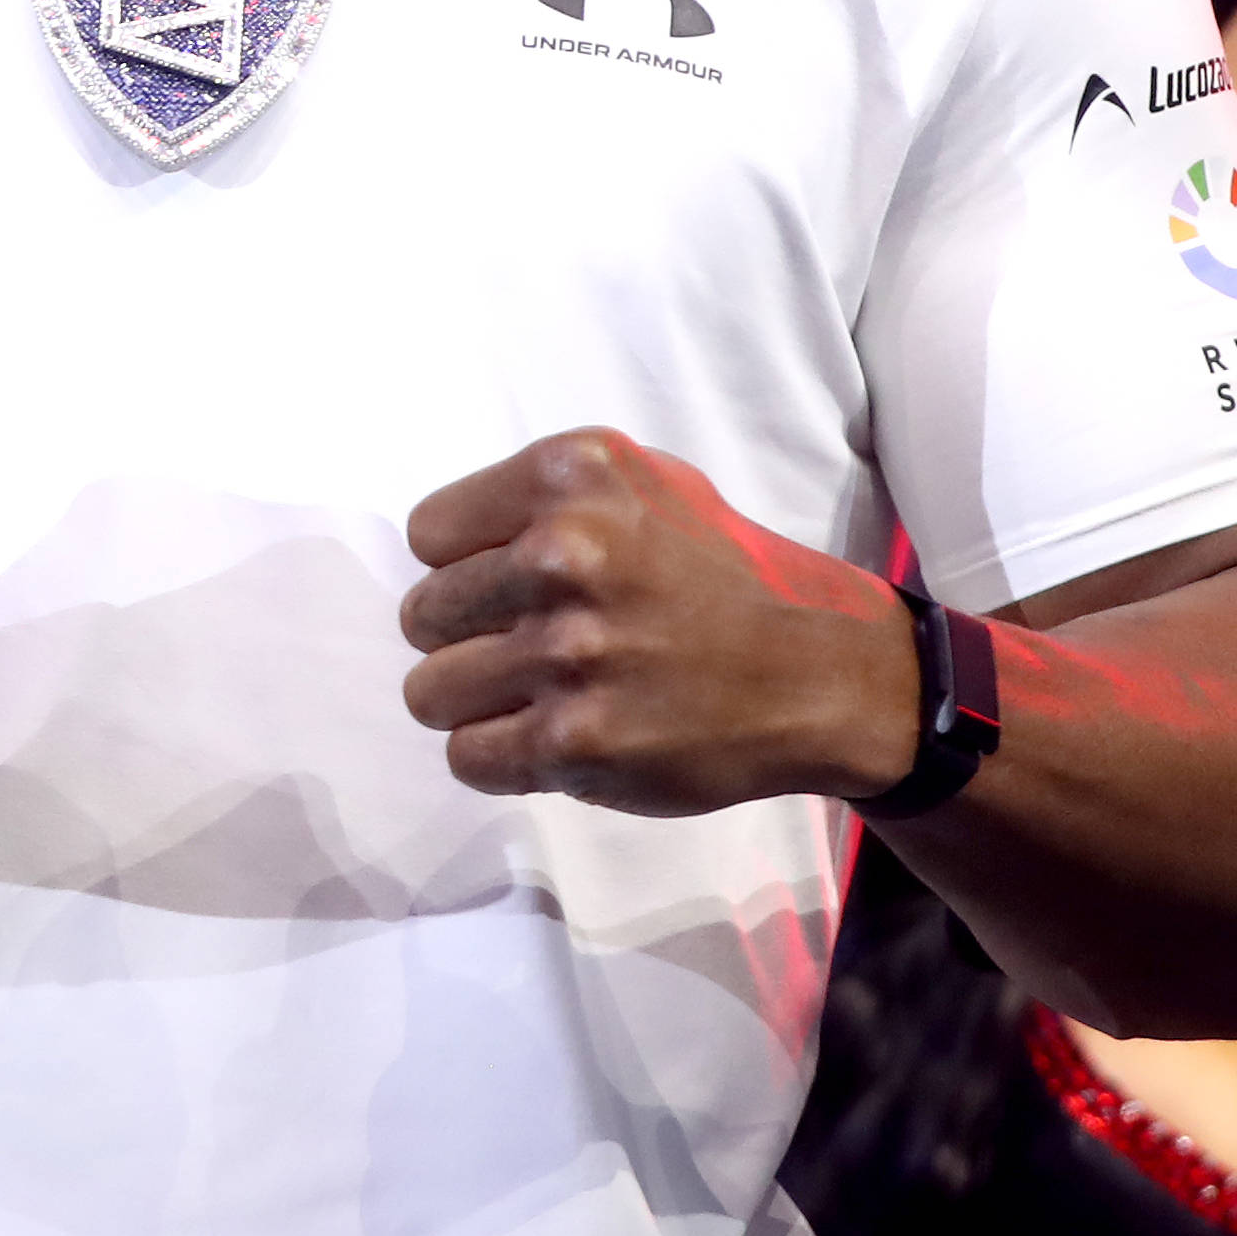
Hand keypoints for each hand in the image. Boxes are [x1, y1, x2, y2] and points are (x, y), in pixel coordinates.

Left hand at [398, 430, 913, 813]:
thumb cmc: (724, 575)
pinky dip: (499, 756)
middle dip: (465, 638)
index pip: (429, 534)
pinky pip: (468, 756)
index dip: (462, 566)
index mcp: (571, 478)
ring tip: (534, 696)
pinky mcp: (575, 741)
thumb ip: (545, 500)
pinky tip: (550, 738)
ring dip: (475, 703)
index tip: (509, 587)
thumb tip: (448, 543)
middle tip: (527, 648)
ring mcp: (568, 652)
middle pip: (422, 615)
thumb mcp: (645, 486)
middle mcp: (562, 555)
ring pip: (430, 692)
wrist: (815, 674)